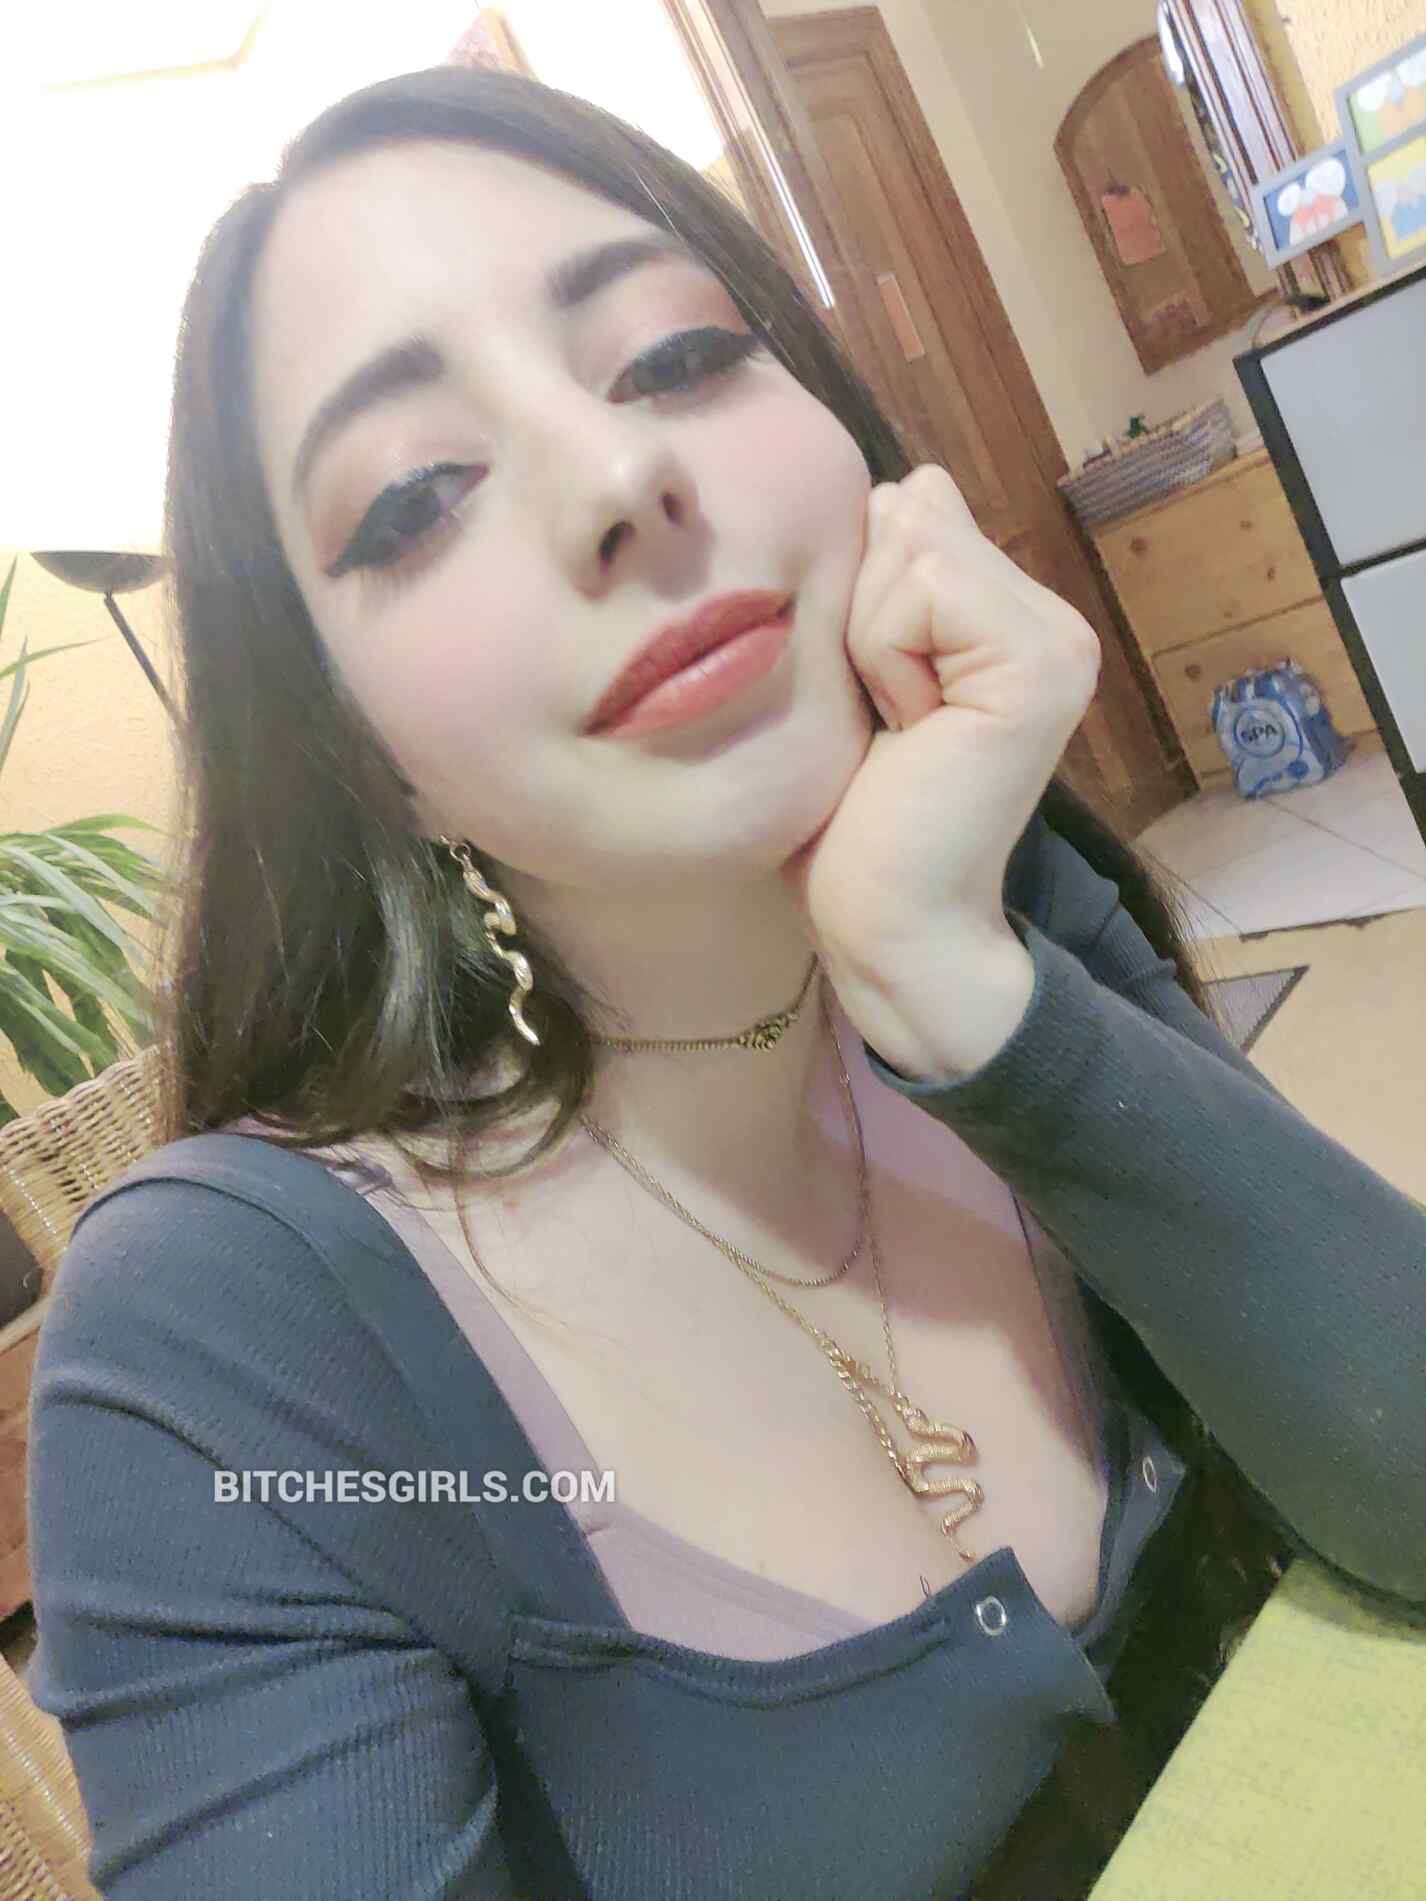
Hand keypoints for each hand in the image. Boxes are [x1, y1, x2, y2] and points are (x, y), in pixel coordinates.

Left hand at [781, 464, 1100, 1073]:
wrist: (887, 921)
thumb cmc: (848, 816)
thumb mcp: (853, 670)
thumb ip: (888, 581)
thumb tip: (913, 482)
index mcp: (1007, 617)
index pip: (911, 508)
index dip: (855, 594)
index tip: (872, 698)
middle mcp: (1050, 618)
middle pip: (906, 514)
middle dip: (859, 610)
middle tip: (882, 715)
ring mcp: (1057, 640)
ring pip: (910, 543)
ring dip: (867, 637)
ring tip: (894, 724)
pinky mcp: (1042, 664)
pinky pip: (921, 586)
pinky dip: (884, 654)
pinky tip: (910, 727)